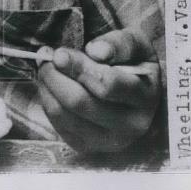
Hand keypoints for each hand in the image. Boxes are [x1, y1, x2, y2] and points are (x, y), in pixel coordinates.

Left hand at [36, 28, 160, 153]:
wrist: (135, 89)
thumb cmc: (133, 62)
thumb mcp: (135, 44)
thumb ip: (119, 43)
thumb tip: (96, 51)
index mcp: (145, 98)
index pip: (108, 85)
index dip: (79, 67)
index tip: (59, 53)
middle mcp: (130, 126)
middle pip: (80, 102)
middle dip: (56, 75)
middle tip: (46, 56)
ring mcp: (108, 141)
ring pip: (65, 114)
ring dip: (47, 86)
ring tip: (46, 67)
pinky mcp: (87, 146)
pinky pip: (58, 124)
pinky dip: (47, 101)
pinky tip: (49, 84)